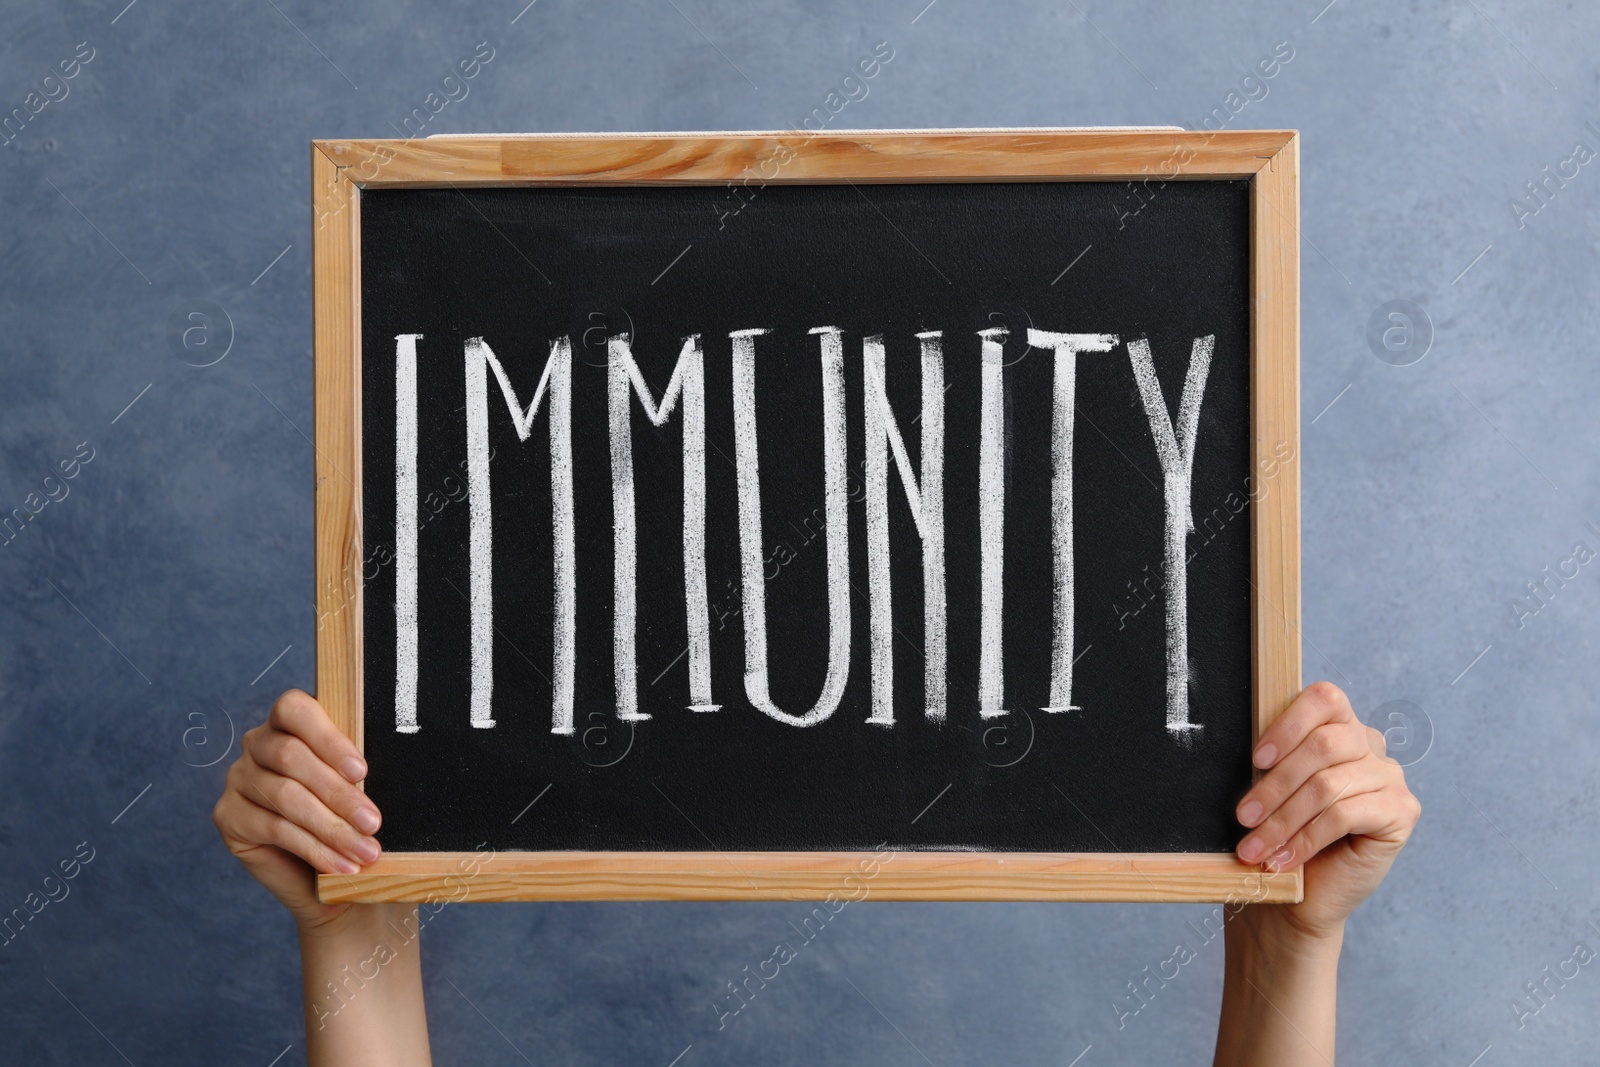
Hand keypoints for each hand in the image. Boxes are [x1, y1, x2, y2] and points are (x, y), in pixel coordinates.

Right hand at [212, 689, 382, 931]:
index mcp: (289, 724)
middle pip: (292, 757)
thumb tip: (375, 776)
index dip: (327, 738)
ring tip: (364, 850)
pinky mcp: (227, 815)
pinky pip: (274, 828)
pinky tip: (340, 864)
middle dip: (338, 793)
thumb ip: (355, 772)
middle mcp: (258, 744)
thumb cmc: (344, 819)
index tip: (360, 770)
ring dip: (331, 828)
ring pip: (286, 796)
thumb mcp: (354, 788)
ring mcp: (239, 778)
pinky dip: (313, 848)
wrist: (320, 874)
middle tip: (372, 823)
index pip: (294, 710)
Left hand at [1233, 681, 1420, 940]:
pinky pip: (1345, 815)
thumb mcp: (1273, 792)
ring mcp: (1391, 778)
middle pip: (1323, 745)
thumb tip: (1251, 751)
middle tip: (1243, 817)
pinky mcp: (1402, 812)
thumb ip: (1272, 762)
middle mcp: (1371, 746)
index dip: (1288, 725)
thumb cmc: (1282, 836)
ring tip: (1254, 847)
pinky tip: (1284, 859)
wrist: (1300, 896)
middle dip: (1275, 785)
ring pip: (1328, 786)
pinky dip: (1306, 839)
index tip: (1255, 760)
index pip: (1324, 699)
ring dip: (1283, 820)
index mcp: (1340, 727)